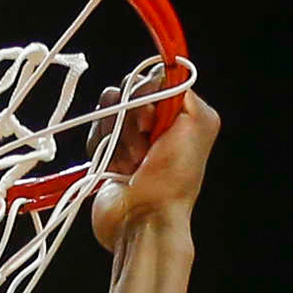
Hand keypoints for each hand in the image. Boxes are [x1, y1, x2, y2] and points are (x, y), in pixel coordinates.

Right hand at [91, 84, 215, 250]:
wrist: (143, 220)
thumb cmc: (174, 179)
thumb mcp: (196, 123)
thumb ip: (182, 88)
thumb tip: (162, 72)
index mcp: (182, 113)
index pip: (156, 77)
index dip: (147, 93)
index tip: (151, 120)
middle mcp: (157, 122)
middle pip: (129, 89)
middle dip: (130, 117)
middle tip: (143, 149)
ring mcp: (131, 136)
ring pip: (109, 108)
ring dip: (116, 135)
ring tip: (130, 163)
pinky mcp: (108, 151)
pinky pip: (95, 130)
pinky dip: (102, 147)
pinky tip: (115, 168)